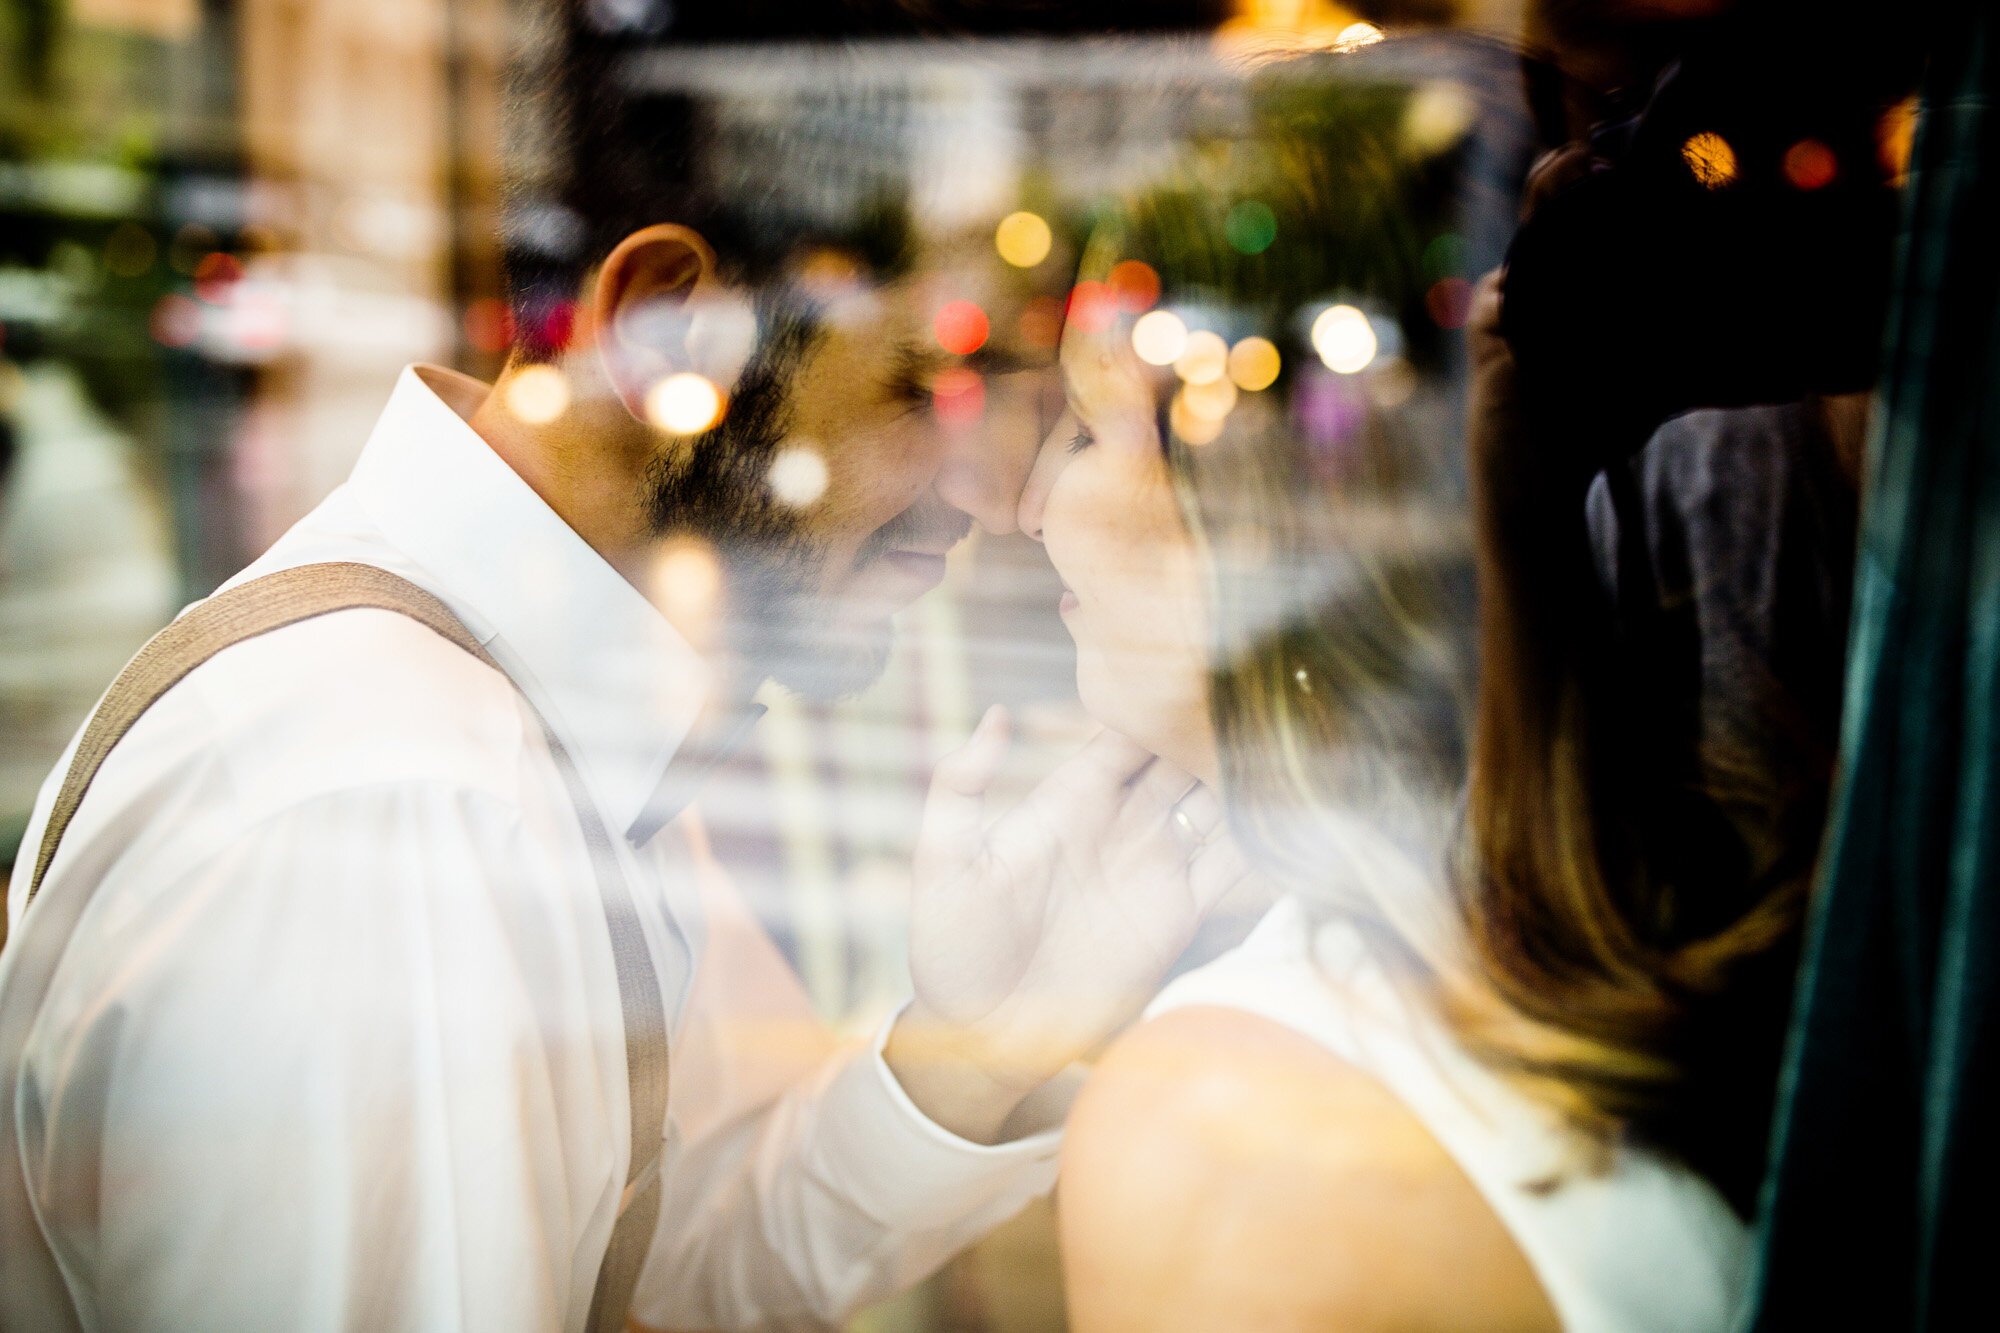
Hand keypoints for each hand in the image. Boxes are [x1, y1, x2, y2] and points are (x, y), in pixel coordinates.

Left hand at [885, 708, 1250, 1141]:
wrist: (982, 1036)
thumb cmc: (951, 948)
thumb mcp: (943, 863)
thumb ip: (961, 785)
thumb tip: (997, 713)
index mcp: (1068, 800)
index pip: (1124, 733)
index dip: (1156, 703)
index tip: (1191, 672)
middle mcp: (1119, 825)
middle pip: (1178, 758)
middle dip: (1212, 730)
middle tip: (1254, 703)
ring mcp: (1152, 868)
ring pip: (1214, 804)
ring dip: (1243, 779)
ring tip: (1284, 749)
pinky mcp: (1176, 916)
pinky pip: (1229, 868)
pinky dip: (1258, 841)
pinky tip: (1289, 815)